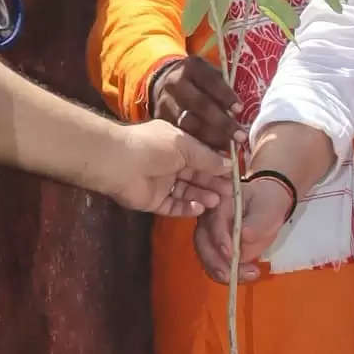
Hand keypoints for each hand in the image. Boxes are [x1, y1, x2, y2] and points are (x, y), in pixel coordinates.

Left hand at [109, 120, 233, 219]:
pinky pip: (173, 206)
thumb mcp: (185, 146)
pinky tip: (199, 209)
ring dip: (202, 196)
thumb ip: (207, 157)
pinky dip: (186, 208)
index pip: (201, 156)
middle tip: (230, 192)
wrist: (119, 163)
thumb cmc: (153, 147)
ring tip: (216, 202)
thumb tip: (229, 165)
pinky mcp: (153, 201)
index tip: (234, 174)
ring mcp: (161, 183)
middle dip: (213, 183)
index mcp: (176, 145)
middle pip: (196, 175)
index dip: (217, 165)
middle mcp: (169, 163)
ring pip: (186, 192)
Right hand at [146, 55, 236, 152]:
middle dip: (222, 122)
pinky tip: (213, 153)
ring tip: (229, 148)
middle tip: (240, 136)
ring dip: (212, 138)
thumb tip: (242, 114)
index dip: (226, 96)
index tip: (240, 110)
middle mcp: (176, 83)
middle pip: (200, 104)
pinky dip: (198, 145)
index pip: (211, 81)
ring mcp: (165, 102)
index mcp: (192, 68)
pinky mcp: (160, 119)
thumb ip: (224, 89)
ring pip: (189, 123)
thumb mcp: (210, 74)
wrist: (164, 81)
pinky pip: (180, 134)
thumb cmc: (198, 80)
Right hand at [194, 169, 295, 285]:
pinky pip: (213, 263)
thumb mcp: (268, 209)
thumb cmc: (265, 204)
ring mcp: (208, 234)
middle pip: (202, 241)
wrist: (265, 207)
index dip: (220, 239)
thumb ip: (257, 222)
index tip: (230, 253)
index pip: (214, 220)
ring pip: (205, 255)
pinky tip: (244, 276)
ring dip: (221, 271)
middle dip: (215, 261)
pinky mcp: (213, 248)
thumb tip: (245, 235)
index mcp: (219, 202)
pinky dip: (225, 274)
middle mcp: (208, 218)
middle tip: (232, 275)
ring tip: (246, 276)